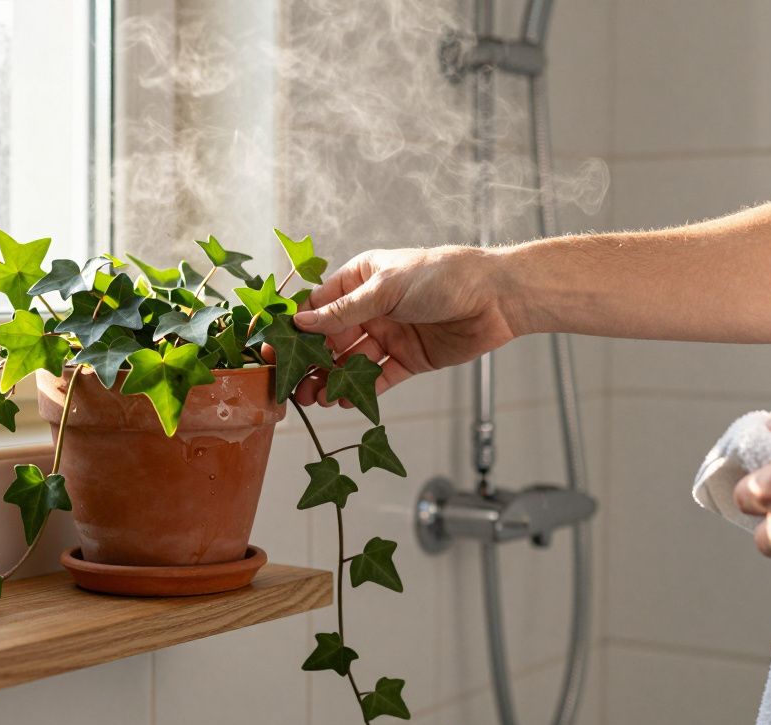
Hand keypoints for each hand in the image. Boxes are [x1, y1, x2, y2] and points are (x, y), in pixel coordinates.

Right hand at [290, 246, 520, 405]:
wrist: (497, 297)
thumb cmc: (442, 276)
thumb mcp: (387, 288)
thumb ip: (345, 310)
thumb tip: (301, 323)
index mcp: (362, 279)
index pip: (319, 305)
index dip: (296, 328)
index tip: (274, 350)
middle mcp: (373, 308)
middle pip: (332, 339)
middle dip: (312, 362)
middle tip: (292, 385)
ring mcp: (391, 334)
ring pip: (352, 362)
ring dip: (333, 380)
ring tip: (316, 399)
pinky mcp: (410, 359)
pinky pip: (379, 378)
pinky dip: (362, 391)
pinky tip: (346, 402)